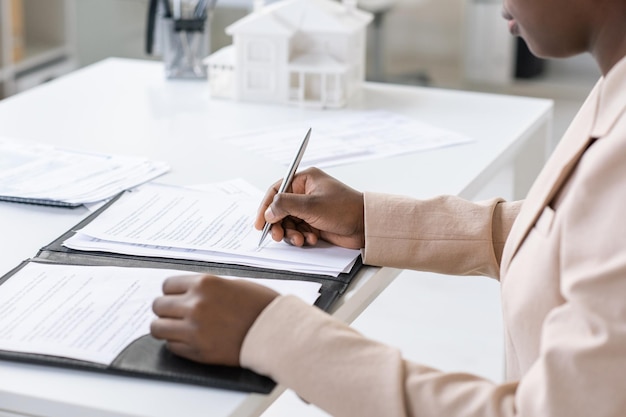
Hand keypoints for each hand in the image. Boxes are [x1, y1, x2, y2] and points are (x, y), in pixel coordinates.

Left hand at [150, 274, 278, 365]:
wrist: (277, 332)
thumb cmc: (261, 306)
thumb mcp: (232, 285)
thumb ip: (206, 288)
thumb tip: (184, 293)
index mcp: (204, 284)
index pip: (167, 286)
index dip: (172, 293)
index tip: (176, 298)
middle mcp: (195, 305)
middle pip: (158, 306)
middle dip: (166, 310)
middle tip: (176, 314)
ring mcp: (194, 330)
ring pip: (158, 328)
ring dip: (167, 327)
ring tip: (179, 329)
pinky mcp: (198, 351)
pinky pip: (172, 347)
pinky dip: (178, 344)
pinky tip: (192, 340)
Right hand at [254, 167, 364, 248]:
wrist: (366, 226)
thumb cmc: (344, 209)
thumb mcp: (311, 205)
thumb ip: (285, 206)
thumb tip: (268, 212)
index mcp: (305, 180)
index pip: (277, 191)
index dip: (266, 206)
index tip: (260, 222)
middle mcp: (306, 193)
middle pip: (280, 209)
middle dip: (278, 224)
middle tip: (277, 236)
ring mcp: (310, 209)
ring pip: (288, 222)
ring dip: (291, 233)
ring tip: (300, 239)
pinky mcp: (315, 223)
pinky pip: (299, 230)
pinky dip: (301, 236)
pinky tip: (311, 239)